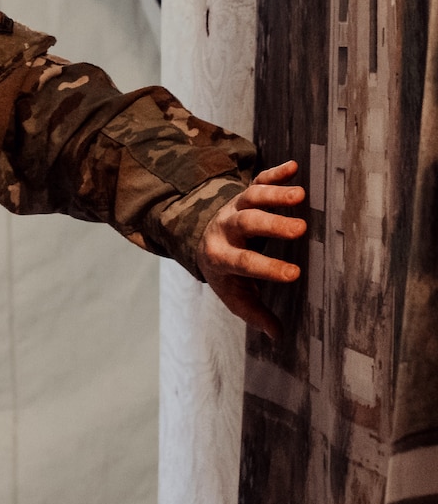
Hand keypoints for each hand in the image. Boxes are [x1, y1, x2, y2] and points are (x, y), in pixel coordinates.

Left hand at [198, 160, 307, 337]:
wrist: (203, 240)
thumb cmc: (225, 273)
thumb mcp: (234, 295)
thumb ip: (255, 313)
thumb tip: (278, 337)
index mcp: (222, 257)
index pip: (244, 263)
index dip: (267, 268)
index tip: (294, 274)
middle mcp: (226, 229)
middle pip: (246, 223)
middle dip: (270, 225)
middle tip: (300, 229)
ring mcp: (235, 208)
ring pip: (250, 197)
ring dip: (274, 194)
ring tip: (301, 194)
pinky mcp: (244, 194)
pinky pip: (257, 180)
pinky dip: (274, 172)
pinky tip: (295, 166)